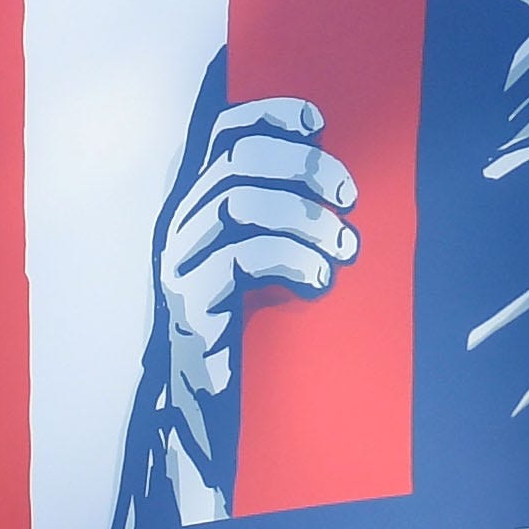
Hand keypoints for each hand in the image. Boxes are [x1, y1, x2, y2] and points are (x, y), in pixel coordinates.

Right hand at [147, 86, 350, 509]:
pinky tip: (319, 281)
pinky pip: (239, 257)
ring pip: (237, 201)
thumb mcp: (273, 261)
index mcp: (202, 204)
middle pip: (237, 161)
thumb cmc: (257, 330)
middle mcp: (181, 225)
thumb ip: (288, 216)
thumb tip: (345, 181)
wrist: (220, 413)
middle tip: (349, 199)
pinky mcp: (189, 305)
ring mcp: (179, 264)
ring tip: (344, 250)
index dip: (269, 114)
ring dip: (305, 218)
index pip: (223, 133)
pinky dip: (290, 259)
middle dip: (304, 167)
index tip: (320, 121)